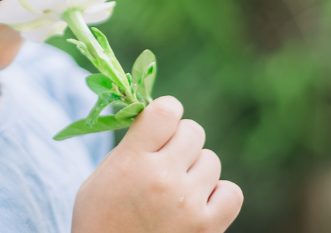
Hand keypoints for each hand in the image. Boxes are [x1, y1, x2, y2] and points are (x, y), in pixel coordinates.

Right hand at [71, 96, 242, 232]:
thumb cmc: (99, 221)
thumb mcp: (99, 177)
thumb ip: (130, 147)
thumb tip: (158, 120)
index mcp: (132, 161)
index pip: (166, 110)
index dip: (167, 112)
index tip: (161, 124)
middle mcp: (163, 178)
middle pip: (193, 131)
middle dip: (180, 141)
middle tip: (167, 160)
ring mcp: (188, 203)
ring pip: (211, 160)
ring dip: (196, 169)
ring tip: (178, 188)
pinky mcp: (207, 227)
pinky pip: (231, 192)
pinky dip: (217, 194)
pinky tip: (198, 202)